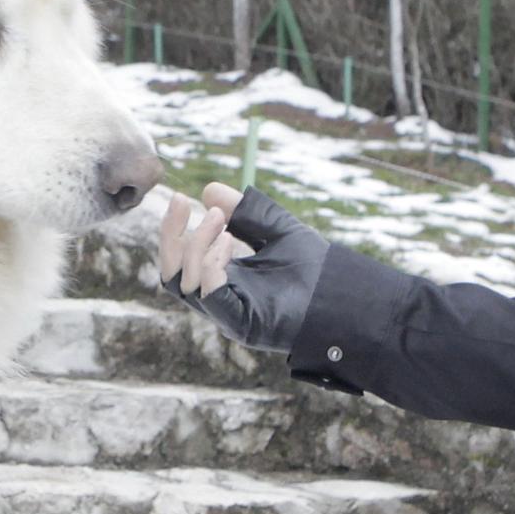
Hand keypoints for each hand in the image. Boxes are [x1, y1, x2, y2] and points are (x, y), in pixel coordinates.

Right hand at [152, 182, 326, 354]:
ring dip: (195, 245)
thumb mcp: (277, 229)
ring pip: (184, 283)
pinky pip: (208, 295)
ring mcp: (227, 312)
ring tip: (219, 220)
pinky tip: (228, 242)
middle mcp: (219, 297)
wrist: (343, 295)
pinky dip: (210, 266)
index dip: (174, 228)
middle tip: (184, 202)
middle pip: (171, 272)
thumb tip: (209, 190)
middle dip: (172, 235)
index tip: (180, 197)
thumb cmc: (314, 269)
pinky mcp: (240, 323)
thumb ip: (247, 211)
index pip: (181, 257)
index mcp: (223, 278)